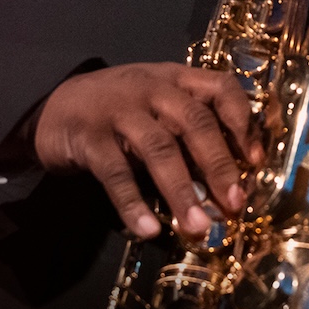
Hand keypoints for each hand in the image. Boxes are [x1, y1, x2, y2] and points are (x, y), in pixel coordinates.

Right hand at [32, 63, 259, 239]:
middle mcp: (151, 88)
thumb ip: (190, 136)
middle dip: (218, 165)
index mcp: (175, 79)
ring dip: (182, 190)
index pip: (220, 87)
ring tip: (198, 227)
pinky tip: (148, 229)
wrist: (54, 107)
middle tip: (235, 205)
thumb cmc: (119, 112)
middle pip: (194, 121)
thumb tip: (229, 187)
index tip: (255, 162)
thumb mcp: (158, 110)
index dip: (242, 122)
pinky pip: (114, 172)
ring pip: (158, 148)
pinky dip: (133, 203)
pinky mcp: (89, 136)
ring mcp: (118, 110)